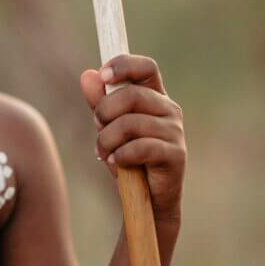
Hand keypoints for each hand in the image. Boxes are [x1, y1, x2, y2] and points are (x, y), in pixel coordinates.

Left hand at [80, 54, 185, 223]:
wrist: (146, 199)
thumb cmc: (127, 156)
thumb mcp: (107, 127)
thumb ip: (98, 101)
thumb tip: (88, 75)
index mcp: (154, 96)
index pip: (146, 67)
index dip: (124, 65)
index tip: (103, 75)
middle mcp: (168, 109)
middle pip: (132, 95)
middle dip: (104, 111)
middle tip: (98, 128)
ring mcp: (175, 131)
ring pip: (130, 123)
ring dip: (107, 139)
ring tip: (104, 152)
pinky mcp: (176, 154)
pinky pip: (140, 147)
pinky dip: (120, 155)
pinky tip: (116, 162)